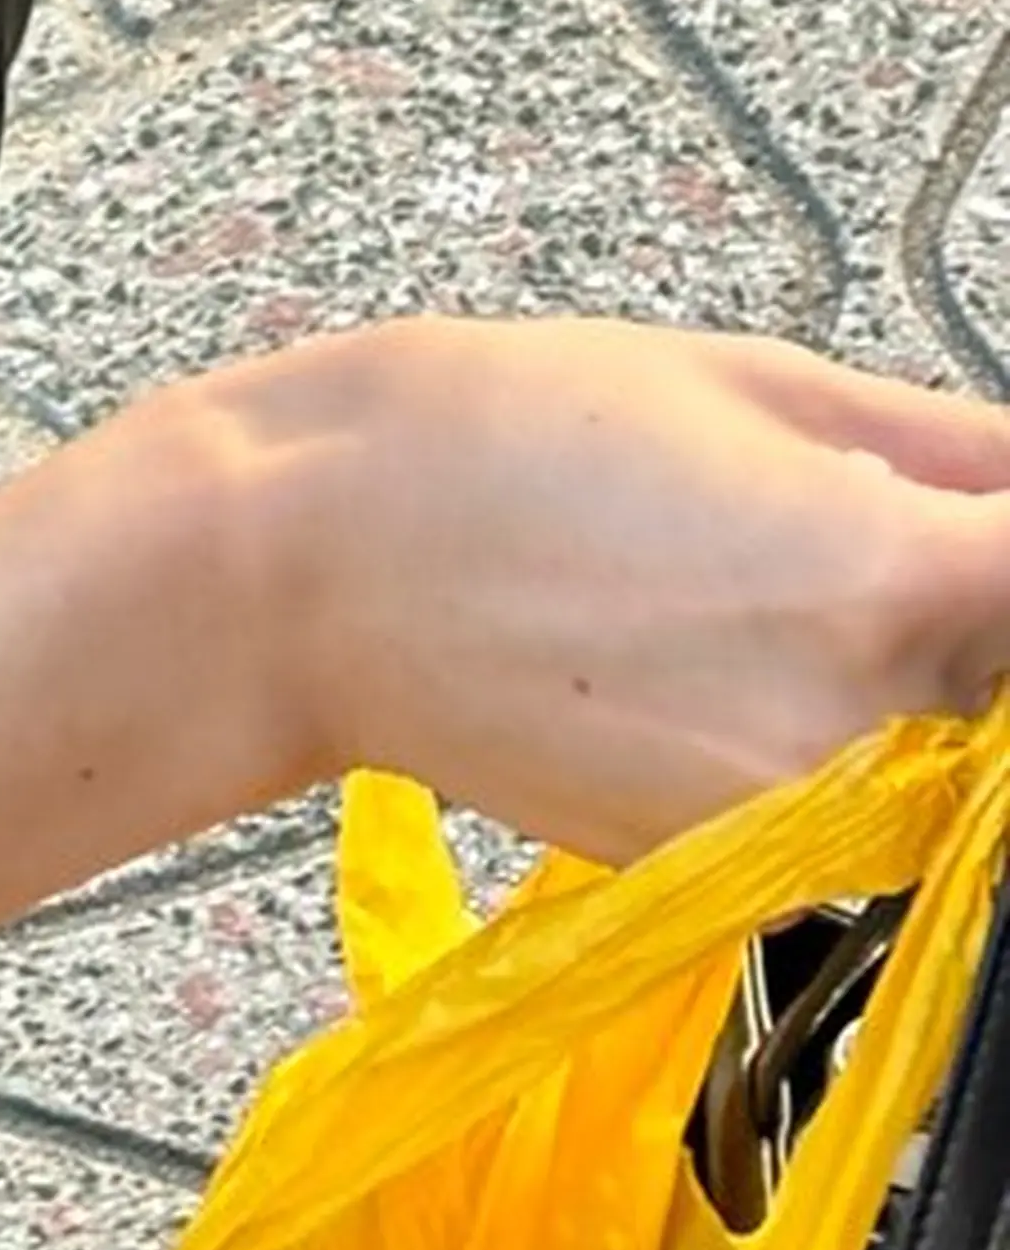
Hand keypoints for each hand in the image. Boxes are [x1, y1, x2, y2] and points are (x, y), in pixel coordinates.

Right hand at [206, 316, 1009, 865]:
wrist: (309, 572)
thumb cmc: (491, 439)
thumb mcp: (740, 377)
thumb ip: (942, 441)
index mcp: (883, 579)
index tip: (983, 524)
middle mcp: (866, 728)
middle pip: (1007, 670)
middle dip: (949, 592)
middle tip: (818, 516)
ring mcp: (802, 822)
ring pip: (932, 743)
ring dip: (882, 666)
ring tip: (727, 579)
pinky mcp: (737, 871)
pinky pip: (837, 798)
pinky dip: (799, 728)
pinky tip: (680, 648)